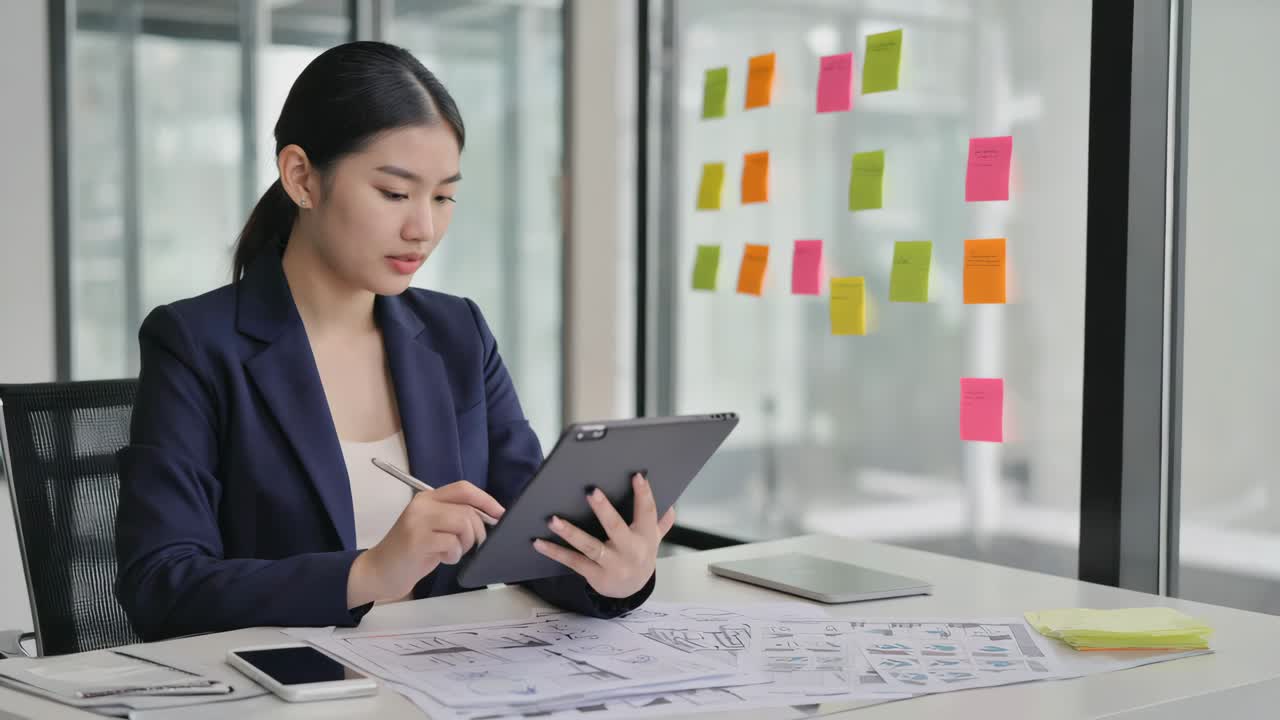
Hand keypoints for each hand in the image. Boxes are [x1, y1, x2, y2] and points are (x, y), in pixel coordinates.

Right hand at [348, 480, 503, 606]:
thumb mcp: (433, 528)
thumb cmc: (411, 552)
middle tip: (468, 546)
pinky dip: (454, 555)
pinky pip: (452, 543)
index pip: (464, 489)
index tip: (500, 514)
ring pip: (463, 523)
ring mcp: (418, 522)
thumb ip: (455, 517)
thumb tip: (490, 516)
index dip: (486, 500)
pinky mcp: (417, 540)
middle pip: (467, 509)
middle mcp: (422, 505)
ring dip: (466, 543)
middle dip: (478, 531)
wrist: (379, 571)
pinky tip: (442, 559)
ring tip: (452, 552)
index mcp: (428, 498)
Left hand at [532, 473, 675, 598]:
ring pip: (590, 546)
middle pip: (616, 528)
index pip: (647, 513)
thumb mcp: (654, 540)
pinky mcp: (595, 575)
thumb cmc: (639, 557)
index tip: (637, 476)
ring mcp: (611, 564)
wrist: (632, 591)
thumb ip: (660, 524)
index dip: (644, 494)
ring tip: (554, 519)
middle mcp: (630, 551)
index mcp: (645, 537)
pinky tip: (539, 542)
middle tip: (591, 491)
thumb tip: (672, 506)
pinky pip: (573, 561)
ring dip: (571, 533)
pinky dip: (555, 552)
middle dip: (604, 510)